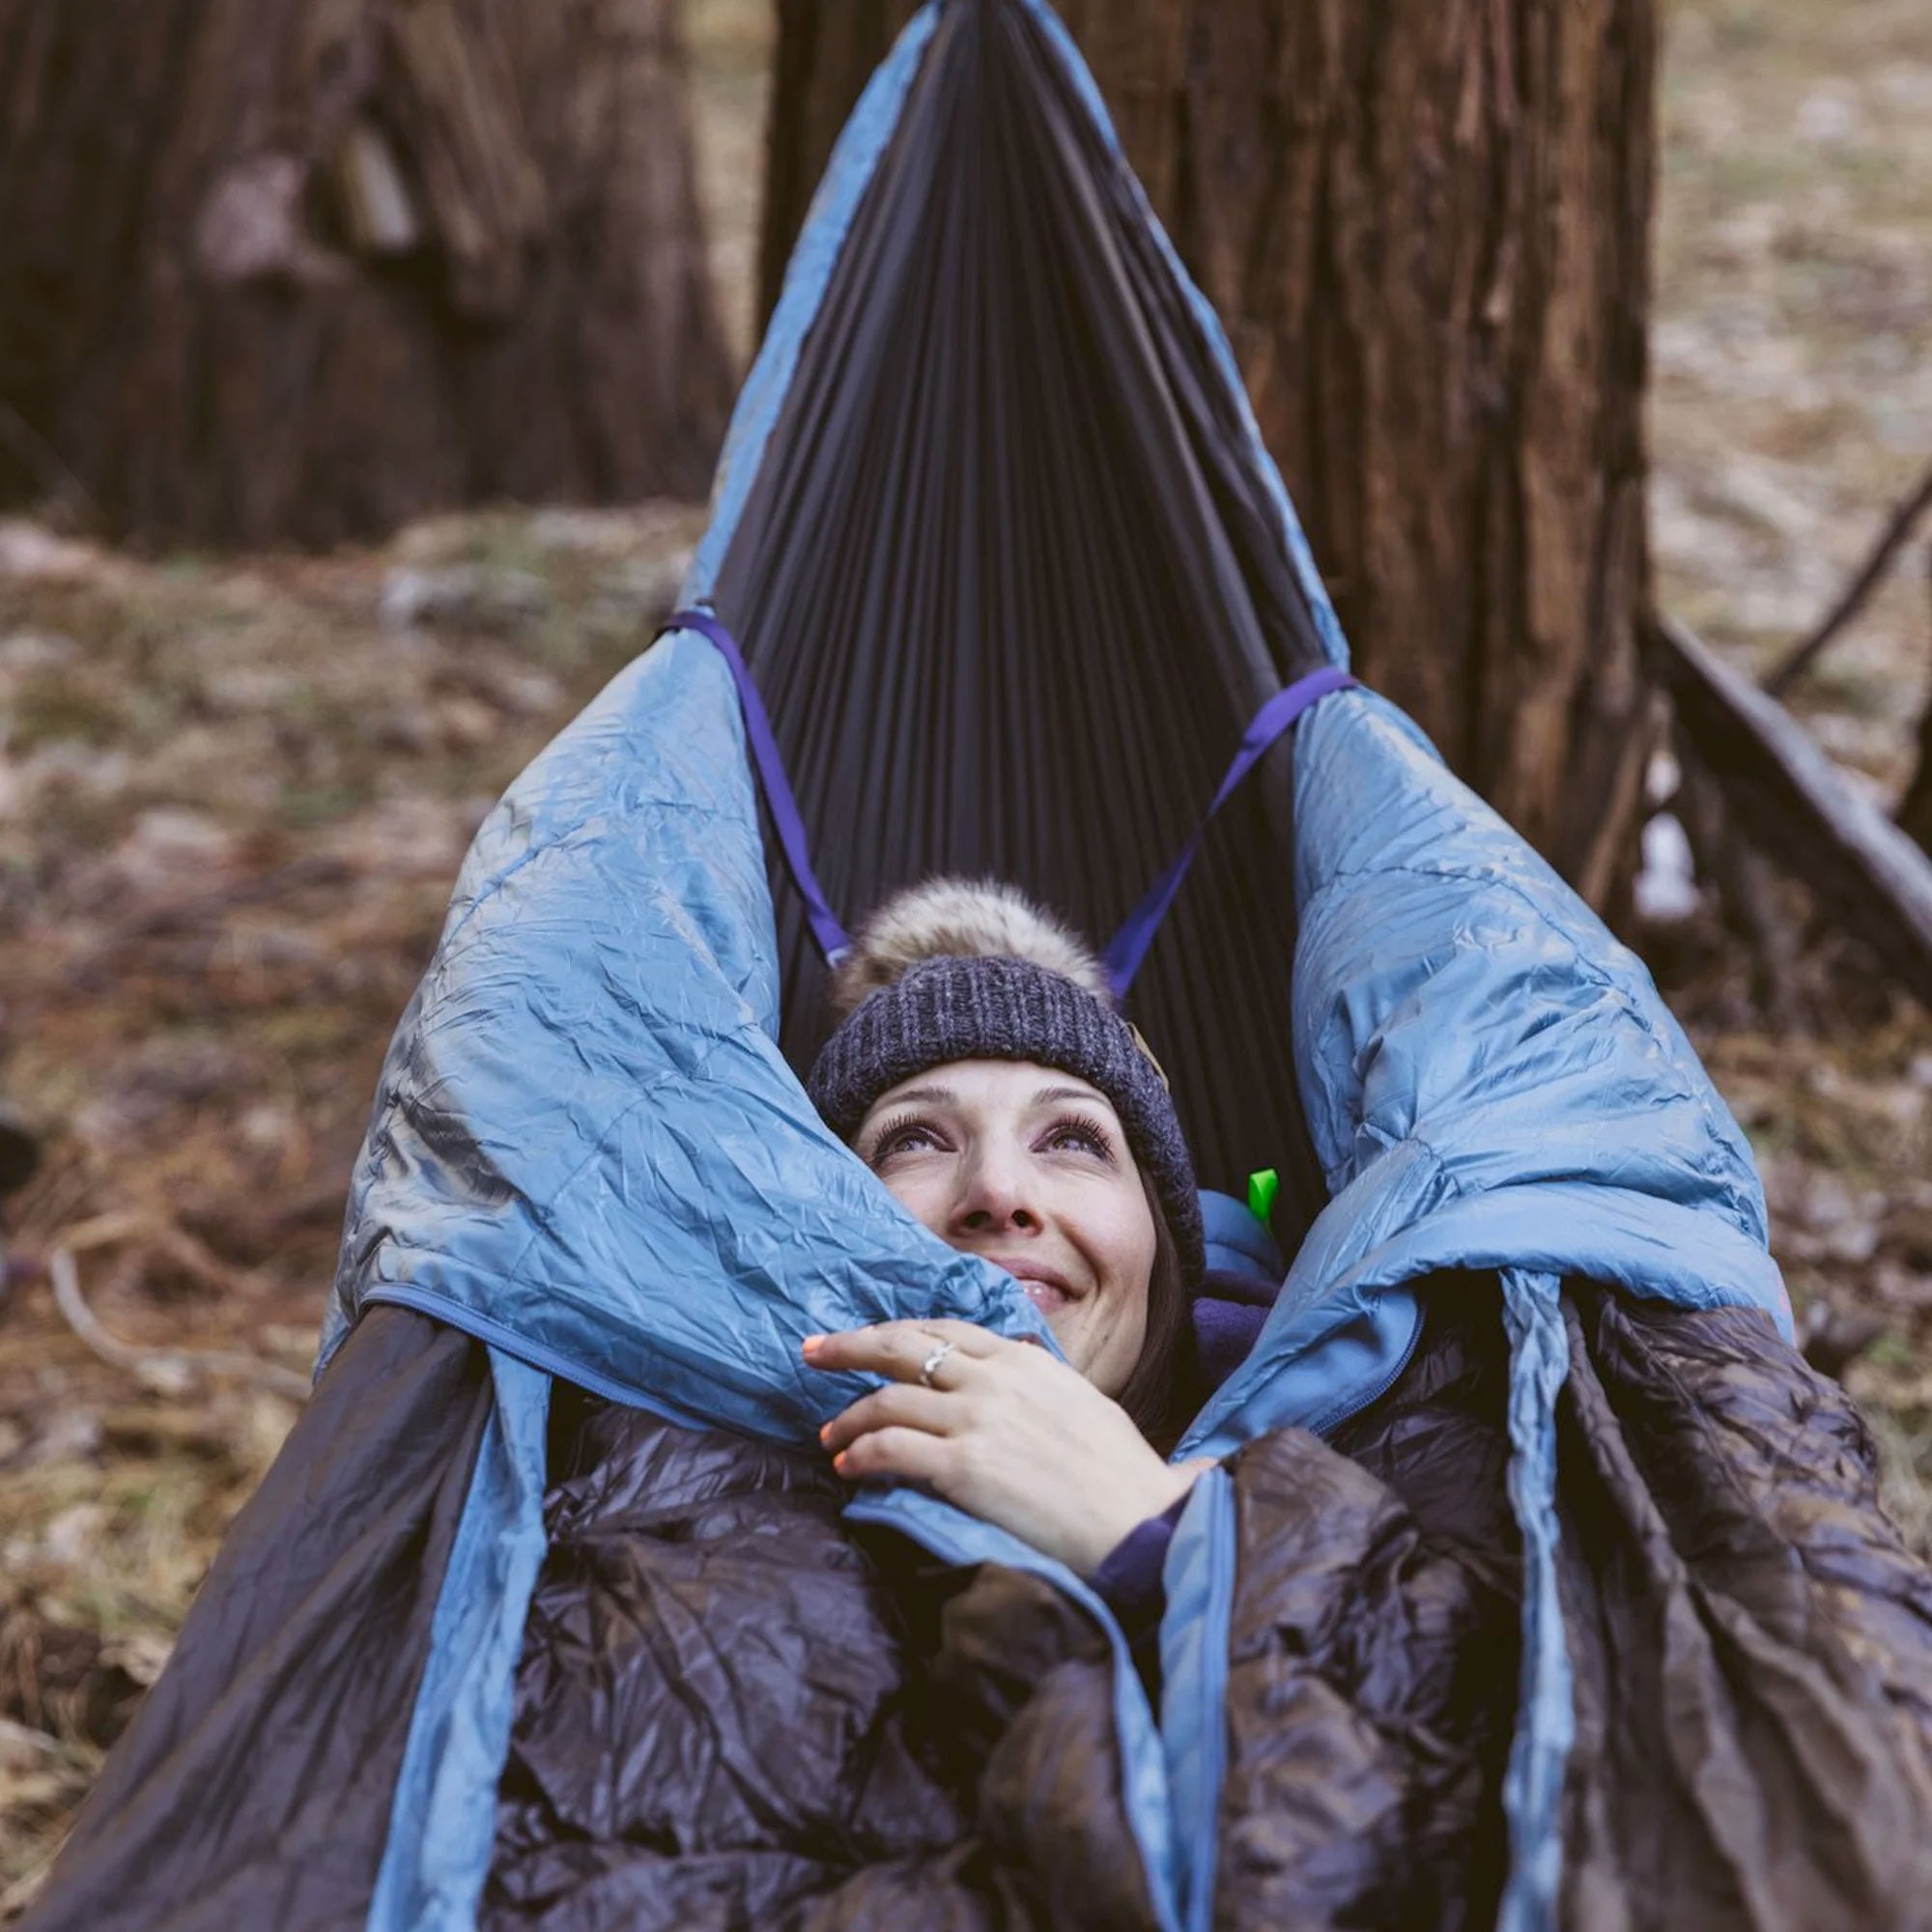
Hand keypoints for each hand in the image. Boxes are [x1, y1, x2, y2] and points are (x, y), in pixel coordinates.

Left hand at [803, 1319, 1207, 1576]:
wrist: (1139, 1520)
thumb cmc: (1119, 1473)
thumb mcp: (1079, 1402)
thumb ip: (1034, 1384)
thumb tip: (1007, 1374)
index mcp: (1023, 1359)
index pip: (942, 1330)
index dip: (895, 1332)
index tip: (862, 1338)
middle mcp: (995, 1378)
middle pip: (902, 1346)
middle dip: (850, 1347)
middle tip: (812, 1354)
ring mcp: (977, 1420)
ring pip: (887, 1400)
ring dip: (849, 1417)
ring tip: (829, 1437)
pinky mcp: (964, 1467)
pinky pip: (891, 1449)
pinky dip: (861, 1454)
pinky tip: (848, 1467)